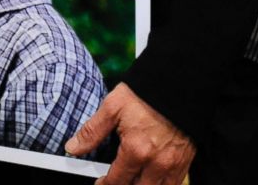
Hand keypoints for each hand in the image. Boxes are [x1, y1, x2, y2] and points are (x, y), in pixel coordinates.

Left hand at [65, 82, 194, 184]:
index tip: (100, 183)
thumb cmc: (146, 92)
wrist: (179, 82)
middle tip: (116, 181)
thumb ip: (92, 131)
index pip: (116, 182)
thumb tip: (72, 147)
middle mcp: (156, 163)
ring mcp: (172, 164)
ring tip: (133, 180)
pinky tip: (152, 180)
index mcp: (136, 150)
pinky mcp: (185, 161)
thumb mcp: (114, 106)